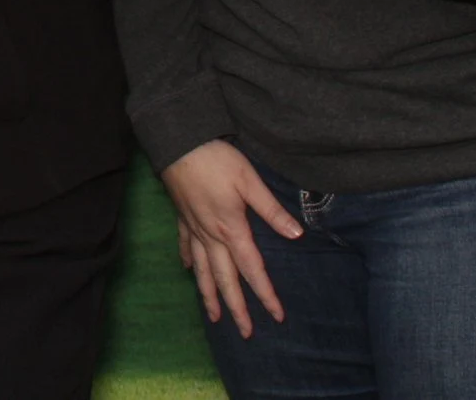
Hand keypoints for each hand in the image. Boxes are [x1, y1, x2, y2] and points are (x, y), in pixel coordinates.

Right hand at [159, 138, 301, 337]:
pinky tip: (190, 271)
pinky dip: (189, 262)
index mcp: (232, 229)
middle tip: (245, 333)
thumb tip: (297, 235)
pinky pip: (185, 247)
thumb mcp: (250, 181)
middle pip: (225, 279)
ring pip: (203, 271)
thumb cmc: (216, 159)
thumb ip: (272, 210)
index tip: (277, 316)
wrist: (178, 142)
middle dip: (236, 308)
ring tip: (215, 317)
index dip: (265, 294)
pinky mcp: (182, 217)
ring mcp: (193, 228)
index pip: (252, 269)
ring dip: (209, 296)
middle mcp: (211, 236)